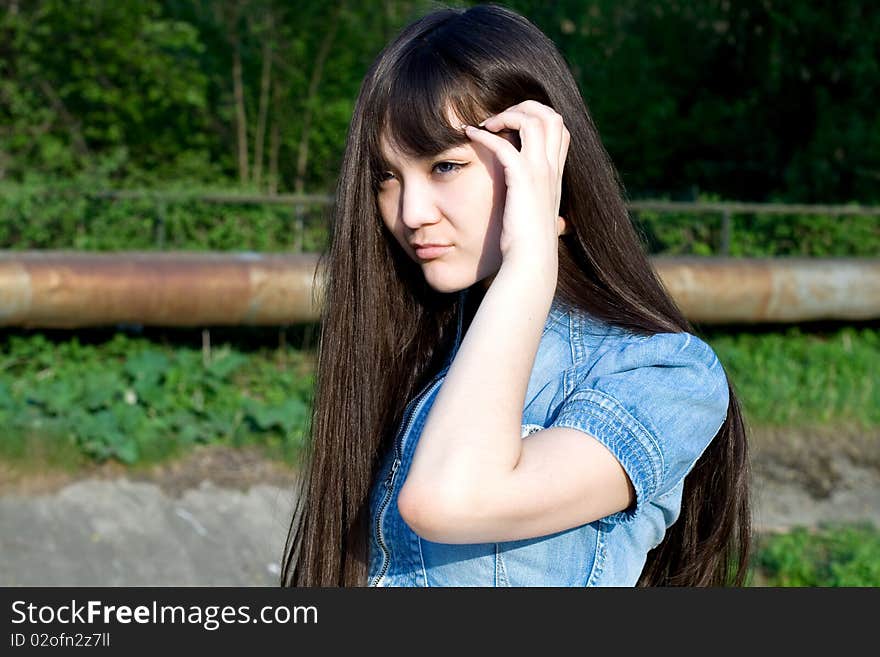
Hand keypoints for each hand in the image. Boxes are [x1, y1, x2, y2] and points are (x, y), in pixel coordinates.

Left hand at [462, 100, 569, 274]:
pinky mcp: (522, 179)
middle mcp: (551, 169)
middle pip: (551, 116)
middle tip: (497, 118)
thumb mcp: (546, 224)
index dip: (537, 117)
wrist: (532, 260)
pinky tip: (468, 134)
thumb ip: (550, 215)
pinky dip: (485, 134)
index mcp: (556, 175)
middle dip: (524, 107)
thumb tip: (563, 226)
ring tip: (485, 124)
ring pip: (533, 121)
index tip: (511, 125)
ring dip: (506, 115)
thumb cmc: (532, 246)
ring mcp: (539, 172)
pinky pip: (504, 144)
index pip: (559, 129)